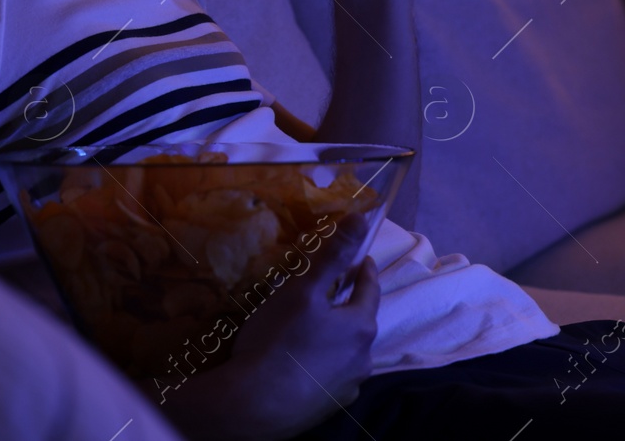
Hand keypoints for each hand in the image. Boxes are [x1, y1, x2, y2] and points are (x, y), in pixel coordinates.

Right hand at [153, 250, 379, 440]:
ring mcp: (348, 386)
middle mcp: (363, 358)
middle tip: (329, 292)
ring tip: (311, 329)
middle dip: (347, 305)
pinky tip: (302, 362)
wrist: (254, 405)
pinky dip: (322, 364)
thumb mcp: (303, 289)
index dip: (364, 270)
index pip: (370, 289)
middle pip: (360, 322)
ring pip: (347, 351)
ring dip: (335, 337)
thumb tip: (360, 217)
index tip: (361, 259)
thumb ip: (332, 255)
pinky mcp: (330, 407)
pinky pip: (332, 376)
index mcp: (361, 326)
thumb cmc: (278, 340)